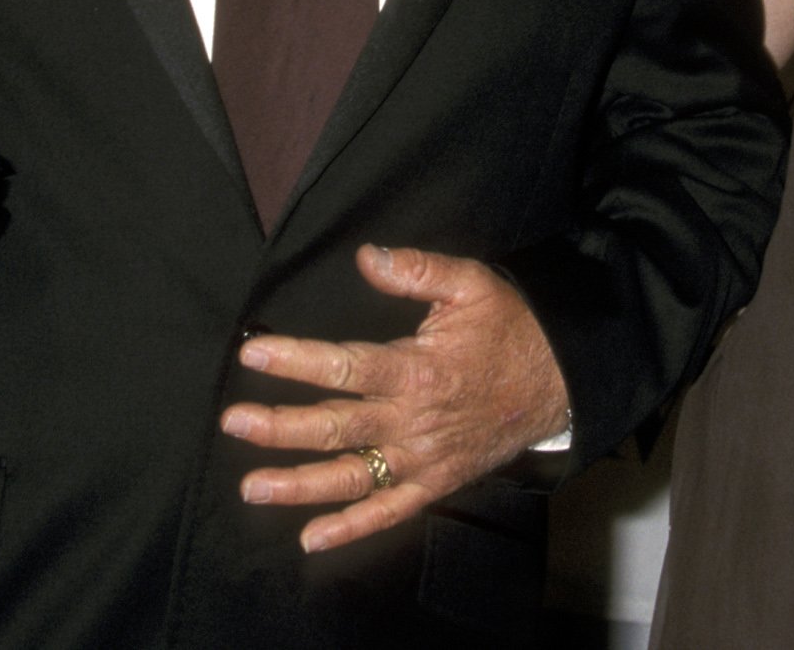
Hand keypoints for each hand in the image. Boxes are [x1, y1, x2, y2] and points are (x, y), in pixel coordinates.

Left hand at [223, 244, 568, 553]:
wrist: (561, 381)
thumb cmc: (513, 328)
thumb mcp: (472, 285)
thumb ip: (418, 271)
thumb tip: (367, 256)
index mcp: (418, 369)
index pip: (345, 368)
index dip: (295, 361)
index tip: (252, 355)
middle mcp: (414, 420)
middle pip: (336, 428)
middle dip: (280, 427)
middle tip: (233, 424)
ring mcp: (423, 458)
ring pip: (352, 477)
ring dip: (300, 484)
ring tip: (253, 486)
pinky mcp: (435, 482)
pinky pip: (389, 511)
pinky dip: (351, 528)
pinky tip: (310, 537)